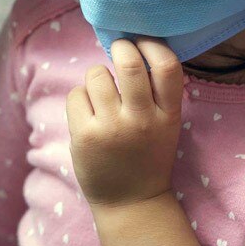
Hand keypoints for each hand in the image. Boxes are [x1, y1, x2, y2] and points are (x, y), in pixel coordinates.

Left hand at [66, 39, 184, 205]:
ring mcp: (111, 128)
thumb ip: (156, 93)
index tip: (143, 42)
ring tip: (102, 94)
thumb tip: (133, 46)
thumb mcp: (166, 125)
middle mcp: (142, 120)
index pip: (168, 67)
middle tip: (119, 50)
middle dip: (120, 47)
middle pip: (129, 63)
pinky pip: (76, 94)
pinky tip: (89, 115)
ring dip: (97, 76)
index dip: (153, 45)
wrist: (131, 203)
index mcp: (168, 116)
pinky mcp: (85, 135)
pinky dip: (81, 98)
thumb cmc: (146, 156)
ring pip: (96, 74)